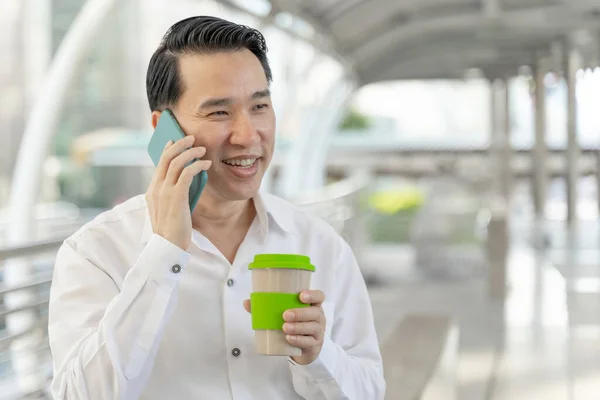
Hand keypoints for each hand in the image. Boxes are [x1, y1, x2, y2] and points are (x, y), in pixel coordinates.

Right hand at [145, 135, 211, 249]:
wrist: (167, 246)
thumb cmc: (172, 230)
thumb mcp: (169, 208)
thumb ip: (173, 194)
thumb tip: (187, 180)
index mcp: (152, 190)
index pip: (159, 163)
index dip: (168, 149)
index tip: (175, 140)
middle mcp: (156, 188)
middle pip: (166, 157)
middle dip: (180, 144)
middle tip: (192, 138)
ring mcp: (164, 192)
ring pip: (176, 162)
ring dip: (190, 152)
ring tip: (202, 149)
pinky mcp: (176, 196)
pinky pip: (187, 173)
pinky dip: (197, 165)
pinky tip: (206, 164)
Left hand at [243, 289, 325, 364]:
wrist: (302, 348)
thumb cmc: (293, 325)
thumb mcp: (284, 315)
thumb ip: (266, 308)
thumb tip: (247, 302)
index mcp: (312, 305)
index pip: (319, 296)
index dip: (313, 294)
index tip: (301, 295)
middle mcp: (318, 317)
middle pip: (315, 312)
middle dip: (300, 313)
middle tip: (285, 315)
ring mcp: (318, 331)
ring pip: (312, 327)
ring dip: (298, 327)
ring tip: (284, 327)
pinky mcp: (314, 345)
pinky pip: (309, 342)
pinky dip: (298, 340)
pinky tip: (289, 339)